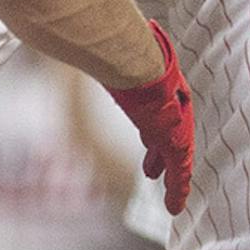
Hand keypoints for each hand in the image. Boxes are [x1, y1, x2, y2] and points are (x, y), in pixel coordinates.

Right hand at [105, 23, 193, 212]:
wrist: (135, 63)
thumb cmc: (118, 56)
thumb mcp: (108, 58)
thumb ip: (95, 56)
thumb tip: (69, 41)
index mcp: (157, 90)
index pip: (157, 115)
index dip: (153, 130)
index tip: (148, 141)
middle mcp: (169, 108)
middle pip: (168, 136)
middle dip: (160, 154)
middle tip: (153, 169)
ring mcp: (174, 125)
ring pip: (177, 157)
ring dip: (173, 175)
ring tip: (169, 192)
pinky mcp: (175, 143)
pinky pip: (180, 173)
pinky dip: (178, 190)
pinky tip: (175, 207)